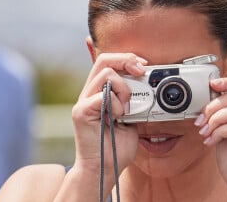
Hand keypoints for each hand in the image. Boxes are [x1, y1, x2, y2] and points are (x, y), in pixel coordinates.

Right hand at [72, 53, 146, 183]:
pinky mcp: (81, 111)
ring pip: (105, 74)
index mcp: (100, 90)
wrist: (105, 168)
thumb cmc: (117, 144)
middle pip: (104, 60)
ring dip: (123, 88)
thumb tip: (145, 82)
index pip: (109, 62)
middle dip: (126, 60)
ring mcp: (83, 100)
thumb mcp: (131, 115)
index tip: (144, 65)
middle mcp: (90, 92)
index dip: (126, 58)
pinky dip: (116, 104)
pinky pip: (102, 96)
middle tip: (141, 70)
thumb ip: (132, 98)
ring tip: (126, 107)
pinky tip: (117, 117)